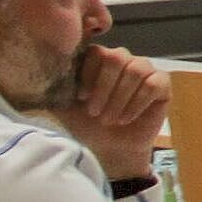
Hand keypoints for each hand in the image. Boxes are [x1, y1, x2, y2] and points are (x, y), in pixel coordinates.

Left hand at [58, 42, 169, 179]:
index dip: (88, 74)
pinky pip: (153, 83)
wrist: (110, 150)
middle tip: (95, 112)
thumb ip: (55, 86)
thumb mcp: (64, 106)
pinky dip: (138, 103)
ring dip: (120, 98)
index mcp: (99, 60)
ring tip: (111, 119)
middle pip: (117, 57)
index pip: (96, 51)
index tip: (81, 98)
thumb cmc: (87, 126)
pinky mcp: (162, 84)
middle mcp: (123, 60)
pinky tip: (127, 118)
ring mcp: (145, 70)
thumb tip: (39, 73)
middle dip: (104, 88)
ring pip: (136, 69)